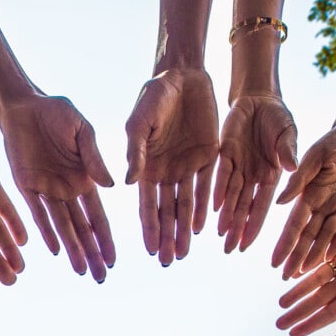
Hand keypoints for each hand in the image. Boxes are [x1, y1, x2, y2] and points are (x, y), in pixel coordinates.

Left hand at [0, 93, 116, 281]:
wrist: (24, 105)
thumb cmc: (57, 113)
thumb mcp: (82, 131)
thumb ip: (94, 158)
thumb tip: (112, 186)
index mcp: (85, 178)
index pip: (97, 215)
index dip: (105, 237)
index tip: (113, 258)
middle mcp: (67, 190)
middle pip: (81, 229)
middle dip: (91, 253)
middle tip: (100, 277)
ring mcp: (46, 190)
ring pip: (61, 227)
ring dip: (72, 249)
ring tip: (81, 271)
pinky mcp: (26, 186)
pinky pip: (36, 214)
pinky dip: (46, 231)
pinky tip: (56, 250)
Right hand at [125, 68, 218, 265]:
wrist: (182, 75)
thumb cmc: (154, 95)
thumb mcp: (139, 122)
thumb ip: (135, 152)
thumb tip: (125, 184)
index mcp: (146, 167)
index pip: (147, 204)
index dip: (149, 227)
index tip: (149, 249)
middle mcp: (166, 172)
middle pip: (167, 211)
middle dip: (167, 236)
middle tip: (168, 261)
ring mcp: (188, 166)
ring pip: (187, 204)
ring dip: (184, 229)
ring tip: (184, 252)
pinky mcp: (209, 156)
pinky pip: (208, 186)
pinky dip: (204, 206)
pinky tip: (201, 226)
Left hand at [214, 93, 296, 253]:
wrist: (259, 100)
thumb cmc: (279, 118)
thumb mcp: (288, 133)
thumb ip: (288, 151)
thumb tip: (292, 169)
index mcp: (270, 176)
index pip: (261, 206)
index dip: (255, 225)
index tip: (249, 244)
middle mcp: (252, 177)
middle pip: (243, 207)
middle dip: (236, 228)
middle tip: (230, 249)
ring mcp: (237, 167)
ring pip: (230, 196)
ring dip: (225, 215)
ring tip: (220, 235)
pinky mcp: (224, 154)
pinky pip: (220, 174)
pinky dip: (218, 190)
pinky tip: (213, 206)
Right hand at [271, 122, 335, 278]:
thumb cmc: (334, 141)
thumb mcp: (316, 156)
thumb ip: (300, 180)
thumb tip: (280, 202)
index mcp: (308, 194)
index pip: (294, 224)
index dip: (285, 244)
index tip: (275, 261)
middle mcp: (320, 205)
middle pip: (307, 236)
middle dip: (296, 256)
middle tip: (285, 277)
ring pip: (324, 237)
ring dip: (313, 255)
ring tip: (302, 274)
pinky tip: (328, 260)